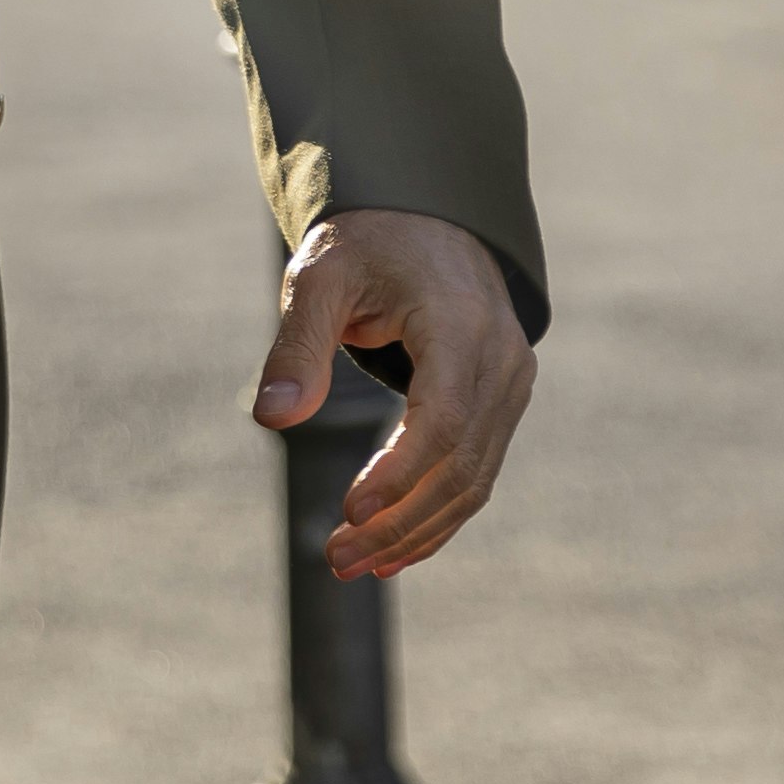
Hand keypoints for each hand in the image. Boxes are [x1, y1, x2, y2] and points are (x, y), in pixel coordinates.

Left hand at [251, 208, 534, 579]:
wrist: (426, 219)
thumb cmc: (366, 244)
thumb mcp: (320, 277)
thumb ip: (298, 345)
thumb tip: (272, 418)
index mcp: (462, 324)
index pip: (443, 420)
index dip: (400, 474)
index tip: (349, 513)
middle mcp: (501, 360)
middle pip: (461, 465)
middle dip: (400, 521)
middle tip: (337, 559)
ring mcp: (511, 385)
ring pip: (475, 481)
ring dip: (416, 532)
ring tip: (353, 564)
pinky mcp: (502, 404)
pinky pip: (477, 472)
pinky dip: (436, 515)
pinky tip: (392, 551)